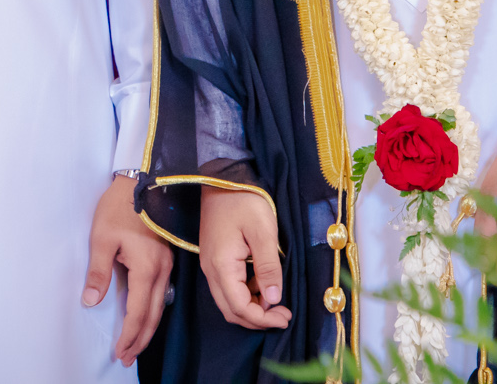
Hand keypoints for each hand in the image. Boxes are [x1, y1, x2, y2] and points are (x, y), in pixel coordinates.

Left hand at [82, 175, 173, 365]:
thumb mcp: (101, 238)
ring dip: (148, 327)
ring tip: (135, 344)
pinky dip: (153, 310)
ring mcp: (167, 264)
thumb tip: (90, 302)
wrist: (142, 181)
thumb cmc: (118, 208)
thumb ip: (98, 273)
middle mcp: (162, 270)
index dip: (129, 335)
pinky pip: (162, 292)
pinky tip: (145, 316)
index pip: (138, 312)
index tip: (119, 352)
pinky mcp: (167, 257)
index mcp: (146, 268)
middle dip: (140, 339)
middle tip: (128, 358)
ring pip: (160, 305)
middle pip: (153, 315)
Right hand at [197, 185, 291, 331]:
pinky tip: (263, 283)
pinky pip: (228, 287)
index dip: (263, 319)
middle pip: (231, 310)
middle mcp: (211, 270)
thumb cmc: (244, 200)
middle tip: (284, 314)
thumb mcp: (263, 232)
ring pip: (228, 301)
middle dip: (257, 319)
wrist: (222, 178)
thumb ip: (268, 267)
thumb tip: (273, 299)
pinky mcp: (214, 258)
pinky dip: (246, 294)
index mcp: (221, 265)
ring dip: (252, 307)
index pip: (239, 307)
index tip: (286, 316)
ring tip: (276, 300)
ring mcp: (210, 264)